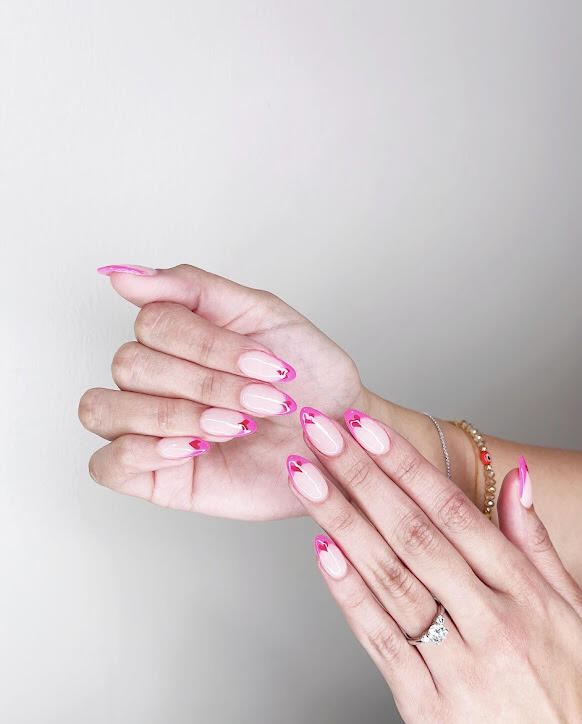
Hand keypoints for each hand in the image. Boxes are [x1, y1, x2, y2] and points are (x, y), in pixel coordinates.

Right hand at [79, 264, 364, 518]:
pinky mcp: (152, 476)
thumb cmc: (308, 376)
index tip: (264, 362)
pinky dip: (145, 451)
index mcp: (175, 336)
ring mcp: (147, 427)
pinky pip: (107, 464)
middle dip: (205, 383)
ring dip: (176, 415)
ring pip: (105, 408)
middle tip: (259, 401)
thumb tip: (122, 274)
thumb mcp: (263, 314)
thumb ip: (192, 287)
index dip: (207, 345)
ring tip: (235, 426)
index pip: (151, 323)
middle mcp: (153, 378)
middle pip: (129, 364)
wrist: (337, 437)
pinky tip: (194, 447)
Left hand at [287, 407, 581, 720]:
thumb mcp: (571, 610)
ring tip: (306, 477)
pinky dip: (349, 592)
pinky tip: (322, 550)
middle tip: (321, 433)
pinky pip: (381, 638)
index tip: (365, 428)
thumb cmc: (567, 687)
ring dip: (341, 519)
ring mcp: (458, 665)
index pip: (451, 510)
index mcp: (523, 592)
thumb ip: (535, 542)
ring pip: (389, 576)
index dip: (402, 464)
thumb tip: (516, 477)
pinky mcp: (427, 705)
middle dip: (360, 475)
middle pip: (412, 532)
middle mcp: (490, 621)